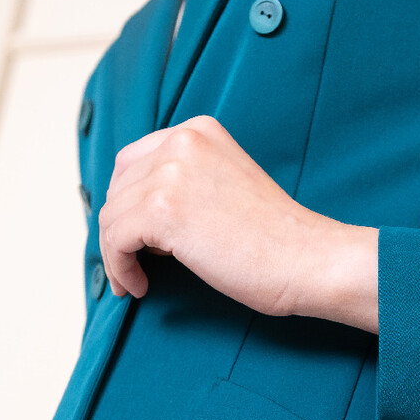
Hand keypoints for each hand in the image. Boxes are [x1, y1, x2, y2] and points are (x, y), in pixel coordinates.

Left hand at [98, 115, 378, 331]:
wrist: (307, 259)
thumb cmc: (276, 240)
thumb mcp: (226, 188)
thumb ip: (187, 185)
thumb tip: (137, 216)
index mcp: (199, 132)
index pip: (134, 162)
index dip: (129, 203)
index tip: (137, 238)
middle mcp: (181, 142)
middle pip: (118, 187)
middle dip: (120, 229)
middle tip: (135, 264)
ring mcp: (171, 173)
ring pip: (112, 216)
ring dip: (117, 253)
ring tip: (136, 281)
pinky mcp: (163, 211)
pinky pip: (115, 240)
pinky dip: (120, 268)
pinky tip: (139, 287)